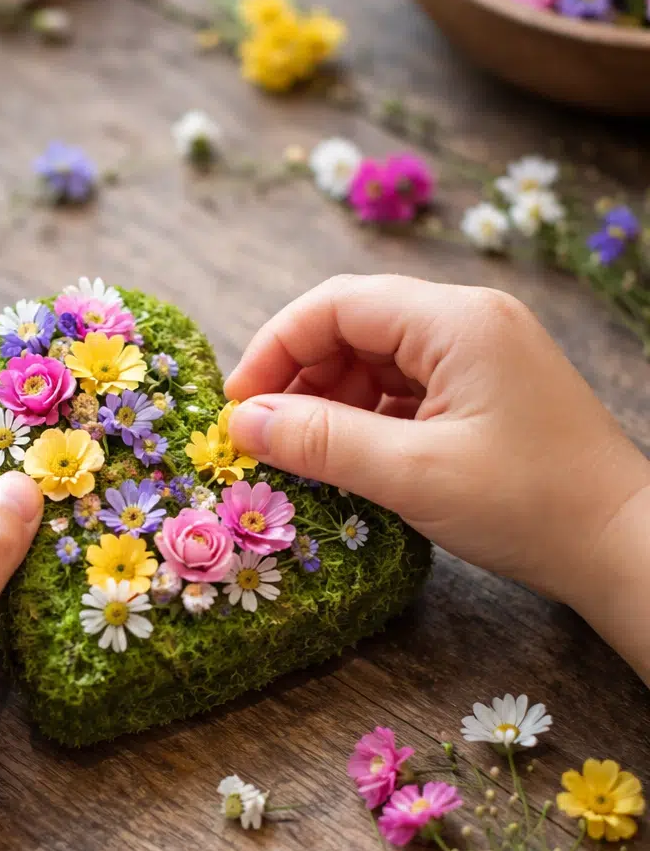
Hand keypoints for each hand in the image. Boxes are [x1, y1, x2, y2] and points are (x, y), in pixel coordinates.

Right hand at [225, 275, 649, 614]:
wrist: (623, 546)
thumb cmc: (530, 506)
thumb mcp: (413, 474)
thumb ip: (322, 441)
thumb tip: (242, 423)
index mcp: (456, 320)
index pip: (337, 304)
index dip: (276, 348)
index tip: (239, 407)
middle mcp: (470, 322)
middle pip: (356, 326)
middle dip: (301, 377)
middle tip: (266, 438)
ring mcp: (484, 355)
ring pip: (379, 360)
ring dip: (333, 402)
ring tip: (306, 456)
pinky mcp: (490, 392)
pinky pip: (410, 389)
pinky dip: (370, 419)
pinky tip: (354, 460)